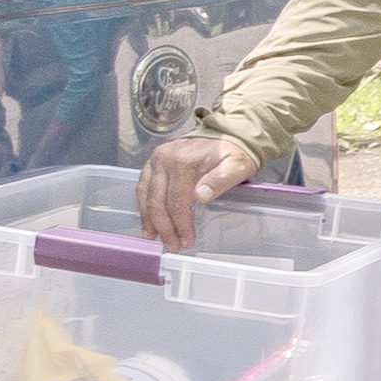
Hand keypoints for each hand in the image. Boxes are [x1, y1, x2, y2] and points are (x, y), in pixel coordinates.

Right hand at [136, 134, 256, 251]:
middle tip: (171, 245)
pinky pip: (143, 187)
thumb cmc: (233, 153)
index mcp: (183, 162)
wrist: (227, 134)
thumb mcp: (237, 166)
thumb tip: (200, 196)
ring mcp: (157, 160)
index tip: (186, 241)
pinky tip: (148, 219)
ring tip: (153, 237)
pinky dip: (144, 205)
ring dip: (149, 219)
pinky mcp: (154, 162)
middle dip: (164, 227)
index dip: (180, 224)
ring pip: (146, 195)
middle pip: (158, 201)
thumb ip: (221, 180)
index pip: (177, 201)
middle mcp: (165, 160)